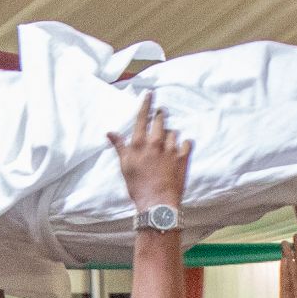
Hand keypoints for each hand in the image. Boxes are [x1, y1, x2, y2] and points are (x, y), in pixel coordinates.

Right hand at [108, 93, 189, 213]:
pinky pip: (187, 142)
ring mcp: (171, 149)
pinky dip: (184, 144)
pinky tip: (181, 149)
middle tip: (160, 116)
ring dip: (171, 134)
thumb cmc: (137, 186)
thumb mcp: (124, 166)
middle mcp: (155, 142)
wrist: (157, 203)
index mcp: (139, 143)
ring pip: (173, 132)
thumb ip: (119, 146)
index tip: (150, 94)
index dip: (146, 103)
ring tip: (168, 143)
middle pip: (160, 120)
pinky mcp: (183, 157)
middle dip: (160, 116)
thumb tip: (110, 133)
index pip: (143, 117)